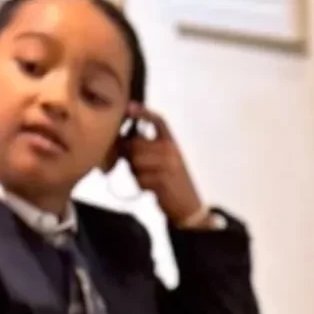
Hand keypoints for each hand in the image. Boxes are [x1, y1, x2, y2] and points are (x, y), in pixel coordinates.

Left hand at [123, 107, 209, 225]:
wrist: (189, 207)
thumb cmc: (173, 183)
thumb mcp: (168, 161)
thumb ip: (150, 149)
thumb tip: (124, 141)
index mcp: (173, 143)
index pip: (159, 121)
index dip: (144, 113)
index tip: (130, 107)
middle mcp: (171, 150)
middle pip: (136, 143)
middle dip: (130, 155)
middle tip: (137, 168)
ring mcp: (167, 164)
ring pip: (135, 161)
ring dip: (135, 172)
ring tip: (146, 178)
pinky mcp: (162, 180)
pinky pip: (139, 178)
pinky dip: (140, 184)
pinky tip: (151, 188)